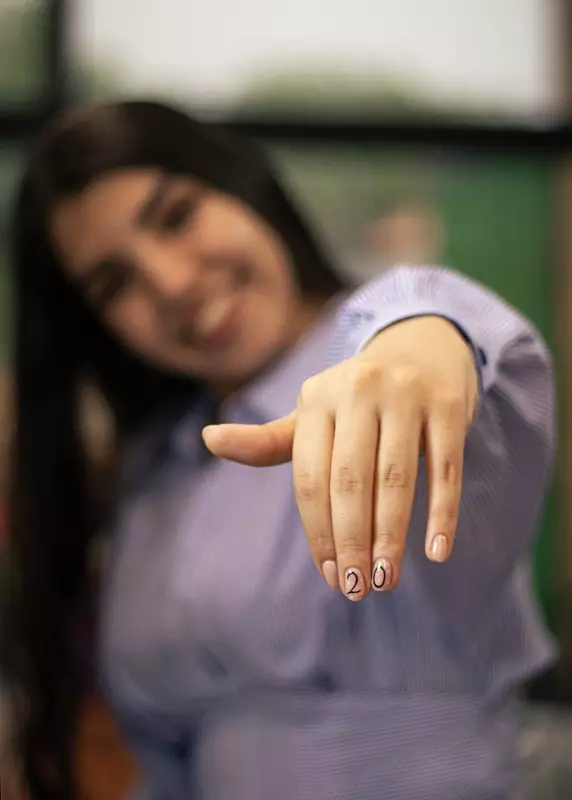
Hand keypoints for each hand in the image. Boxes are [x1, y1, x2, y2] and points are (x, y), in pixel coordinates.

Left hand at [203, 316, 478, 599]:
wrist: (421, 349)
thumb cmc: (357, 399)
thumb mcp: (313, 416)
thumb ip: (267, 441)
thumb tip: (208, 439)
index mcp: (317, 398)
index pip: (310, 478)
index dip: (319, 533)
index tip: (331, 576)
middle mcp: (358, 389)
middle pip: (351, 482)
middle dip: (352, 542)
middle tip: (357, 590)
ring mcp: (406, 394)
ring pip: (396, 478)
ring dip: (391, 537)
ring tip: (386, 580)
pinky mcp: (448, 404)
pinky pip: (446, 467)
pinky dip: (442, 513)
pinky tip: (436, 552)